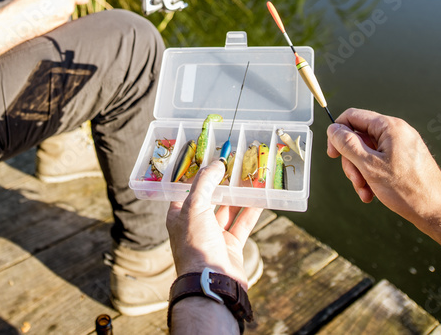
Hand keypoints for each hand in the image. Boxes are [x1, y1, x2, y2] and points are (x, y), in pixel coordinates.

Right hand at [0, 0, 88, 55]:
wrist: (17, 20)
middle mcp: (68, 8)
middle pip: (72, 3)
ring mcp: (62, 20)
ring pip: (64, 11)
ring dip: (57, 8)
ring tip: (41, 5)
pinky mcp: (56, 28)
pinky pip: (57, 19)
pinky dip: (52, 16)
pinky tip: (39, 14)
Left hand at [166, 161, 261, 286]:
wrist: (211, 282)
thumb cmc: (195, 245)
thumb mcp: (194, 207)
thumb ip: (205, 183)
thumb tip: (217, 163)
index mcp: (179, 215)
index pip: (185, 189)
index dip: (196, 174)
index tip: (209, 158)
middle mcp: (195, 225)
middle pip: (209, 198)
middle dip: (221, 182)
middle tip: (234, 163)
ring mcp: (214, 236)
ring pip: (228, 209)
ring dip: (238, 194)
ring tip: (250, 176)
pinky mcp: (231, 246)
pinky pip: (242, 223)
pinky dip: (251, 210)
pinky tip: (261, 197)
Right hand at [326, 108, 440, 227]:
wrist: (437, 211)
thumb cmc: (408, 189)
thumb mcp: (369, 166)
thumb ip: (348, 144)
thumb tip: (334, 129)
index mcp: (390, 127)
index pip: (353, 116)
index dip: (337, 133)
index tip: (332, 154)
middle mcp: (397, 132)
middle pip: (360, 137)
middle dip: (352, 161)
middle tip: (355, 180)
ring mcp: (402, 146)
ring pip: (368, 152)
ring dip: (361, 172)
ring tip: (365, 191)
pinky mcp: (405, 159)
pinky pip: (380, 161)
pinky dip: (372, 176)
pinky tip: (372, 193)